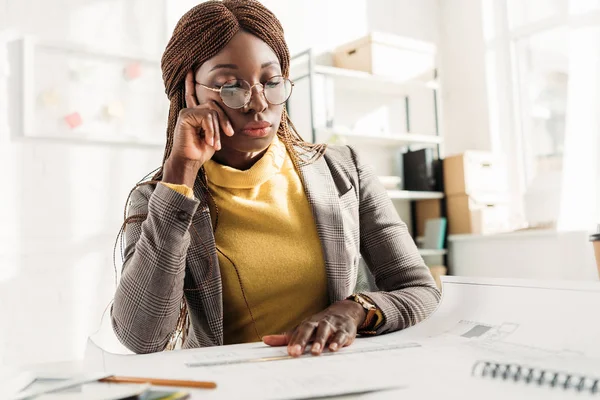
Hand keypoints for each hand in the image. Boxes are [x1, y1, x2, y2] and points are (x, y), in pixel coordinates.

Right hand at [162, 71, 233, 186]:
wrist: (191, 161)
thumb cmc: (202, 150)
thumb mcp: (215, 134)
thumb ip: (217, 121)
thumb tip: (223, 113)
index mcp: (196, 113)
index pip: (194, 94)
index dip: (191, 83)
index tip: (190, 70)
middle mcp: (190, 110)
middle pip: (214, 105)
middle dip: (224, 120)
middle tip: (229, 134)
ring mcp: (187, 112)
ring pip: (212, 111)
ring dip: (217, 129)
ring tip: (216, 143)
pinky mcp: (185, 115)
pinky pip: (207, 116)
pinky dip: (212, 129)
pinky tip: (209, 140)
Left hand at [263, 300, 366, 356]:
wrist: (345, 312)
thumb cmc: (320, 324)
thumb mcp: (304, 328)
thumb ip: (286, 337)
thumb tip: (265, 340)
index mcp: (308, 323)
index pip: (299, 331)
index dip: (293, 341)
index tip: (289, 352)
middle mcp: (319, 323)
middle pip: (310, 329)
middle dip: (303, 340)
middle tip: (296, 352)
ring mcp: (332, 326)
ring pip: (325, 331)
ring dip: (320, 341)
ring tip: (316, 352)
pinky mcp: (345, 331)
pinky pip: (341, 335)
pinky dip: (338, 341)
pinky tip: (334, 348)